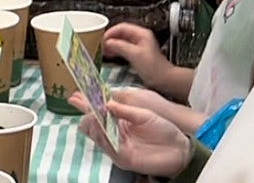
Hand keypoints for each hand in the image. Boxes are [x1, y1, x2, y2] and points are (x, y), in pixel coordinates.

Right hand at [70, 92, 191, 176]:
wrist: (179, 149)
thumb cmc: (164, 129)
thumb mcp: (143, 115)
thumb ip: (124, 110)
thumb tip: (104, 103)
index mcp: (120, 122)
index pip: (99, 113)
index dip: (87, 104)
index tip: (75, 96)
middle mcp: (115, 135)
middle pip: (93, 125)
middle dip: (86, 113)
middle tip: (81, 103)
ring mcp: (117, 147)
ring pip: (97, 135)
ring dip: (93, 123)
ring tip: (92, 112)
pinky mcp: (122, 158)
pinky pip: (107, 147)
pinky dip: (102, 136)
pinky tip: (100, 126)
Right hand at [103, 23, 173, 87]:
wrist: (164, 80)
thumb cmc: (153, 68)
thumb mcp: (134, 55)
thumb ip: (120, 46)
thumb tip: (107, 42)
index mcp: (142, 34)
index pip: (122, 27)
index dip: (110, 32)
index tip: (102, 39)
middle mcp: (140, 37)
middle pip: (121, 33)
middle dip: (110, 38)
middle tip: (100, 44)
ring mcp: (139, 45)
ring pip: (121, 41)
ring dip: (111, 44)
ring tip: (103, 49)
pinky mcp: (137, 54)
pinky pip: (123, 48)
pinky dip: (115, 50)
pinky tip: (109, 54)